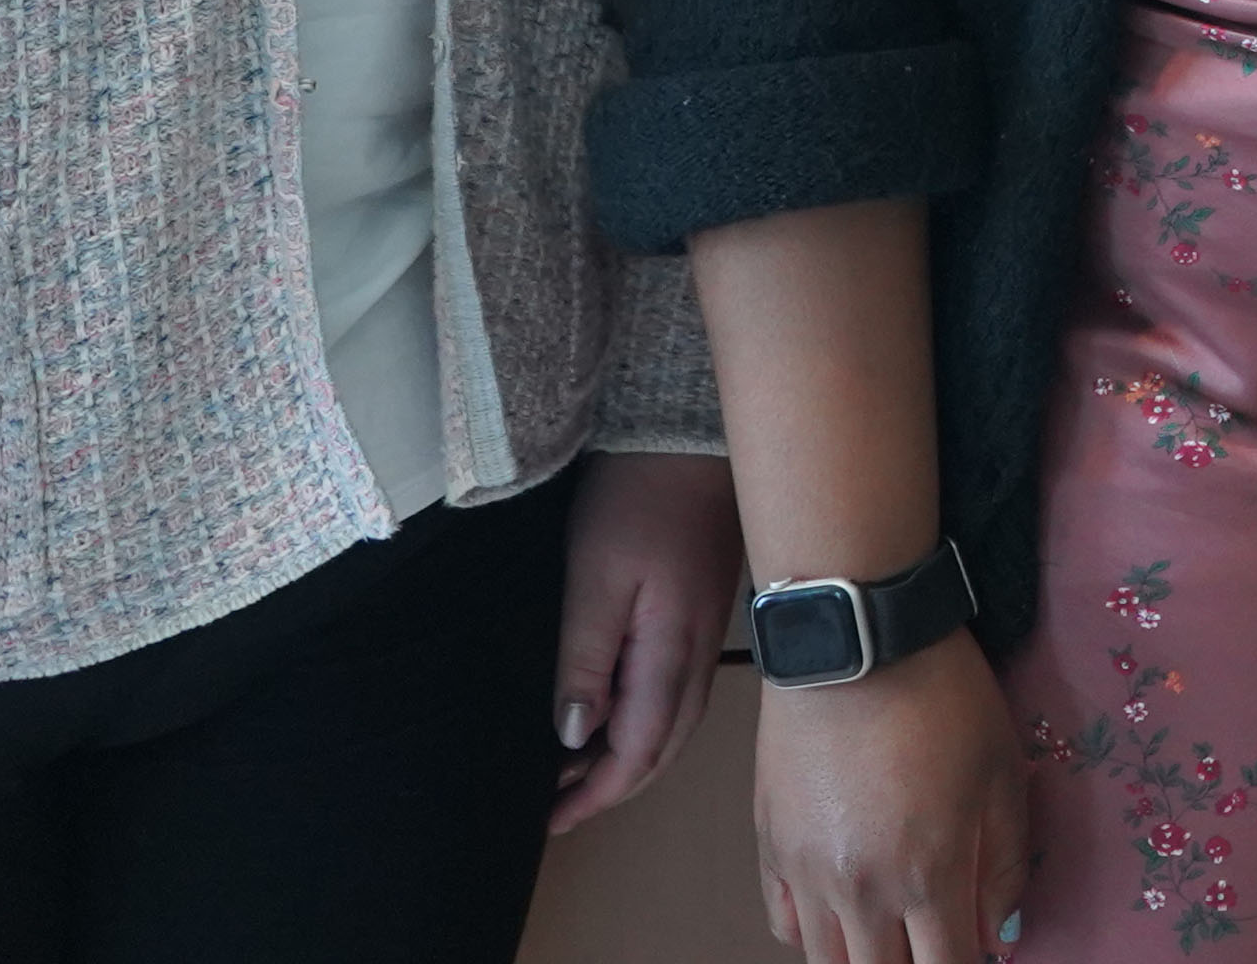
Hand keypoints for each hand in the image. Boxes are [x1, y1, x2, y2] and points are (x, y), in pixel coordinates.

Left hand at [552, 448, 747, 829]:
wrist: (686, 436)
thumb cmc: (638, 498)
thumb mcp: (596, 578)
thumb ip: (585, 659)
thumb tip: (576, 734)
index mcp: (672, 652)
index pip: (640, 751)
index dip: (597, 794)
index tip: (551, 820)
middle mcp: (697, 653)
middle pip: (663, 748)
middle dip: (612, 786)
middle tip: (557, 807)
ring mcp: (705, 634)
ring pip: (674, 723)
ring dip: (629, 757)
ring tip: (575, 771)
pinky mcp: (700, 613)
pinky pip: (677, 692)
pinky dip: (644, 722)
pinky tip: (612, 712)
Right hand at [748, 633, 1034, 963]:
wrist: (855, 641)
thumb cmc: (943, 697)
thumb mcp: (1003, 773)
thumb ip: (1004, 864)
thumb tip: (997, 934)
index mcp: (926, 876)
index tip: (975, 948)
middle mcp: (860, 892)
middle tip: (934, 936)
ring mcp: (806, 873)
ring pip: (829, 963)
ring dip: (866, 957)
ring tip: (893, 931)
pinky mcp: (770, 848)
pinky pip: (786, 925)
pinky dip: (816, 933)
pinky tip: (844, 910)